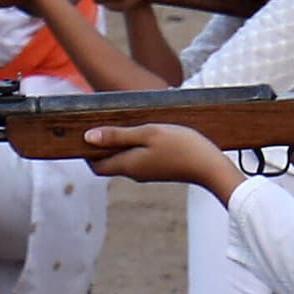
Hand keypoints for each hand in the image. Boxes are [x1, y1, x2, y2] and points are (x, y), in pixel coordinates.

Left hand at [79, 123, 240, 193]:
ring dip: (117, 144)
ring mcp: (147, 172)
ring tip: (121, 122)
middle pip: (107, 162)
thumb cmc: (181, 147)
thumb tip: (87, 138)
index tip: (83, 131)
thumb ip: (117, 136)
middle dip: (100, 146)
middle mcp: (134, 172)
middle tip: (100, 122)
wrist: (211, 167)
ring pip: (123, 159)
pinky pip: (137, 158)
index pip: (95, 165)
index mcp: (127, 165)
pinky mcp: (159, 169)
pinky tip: (142, 131)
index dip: (85, 151)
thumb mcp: (148, 134)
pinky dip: (133, 146)